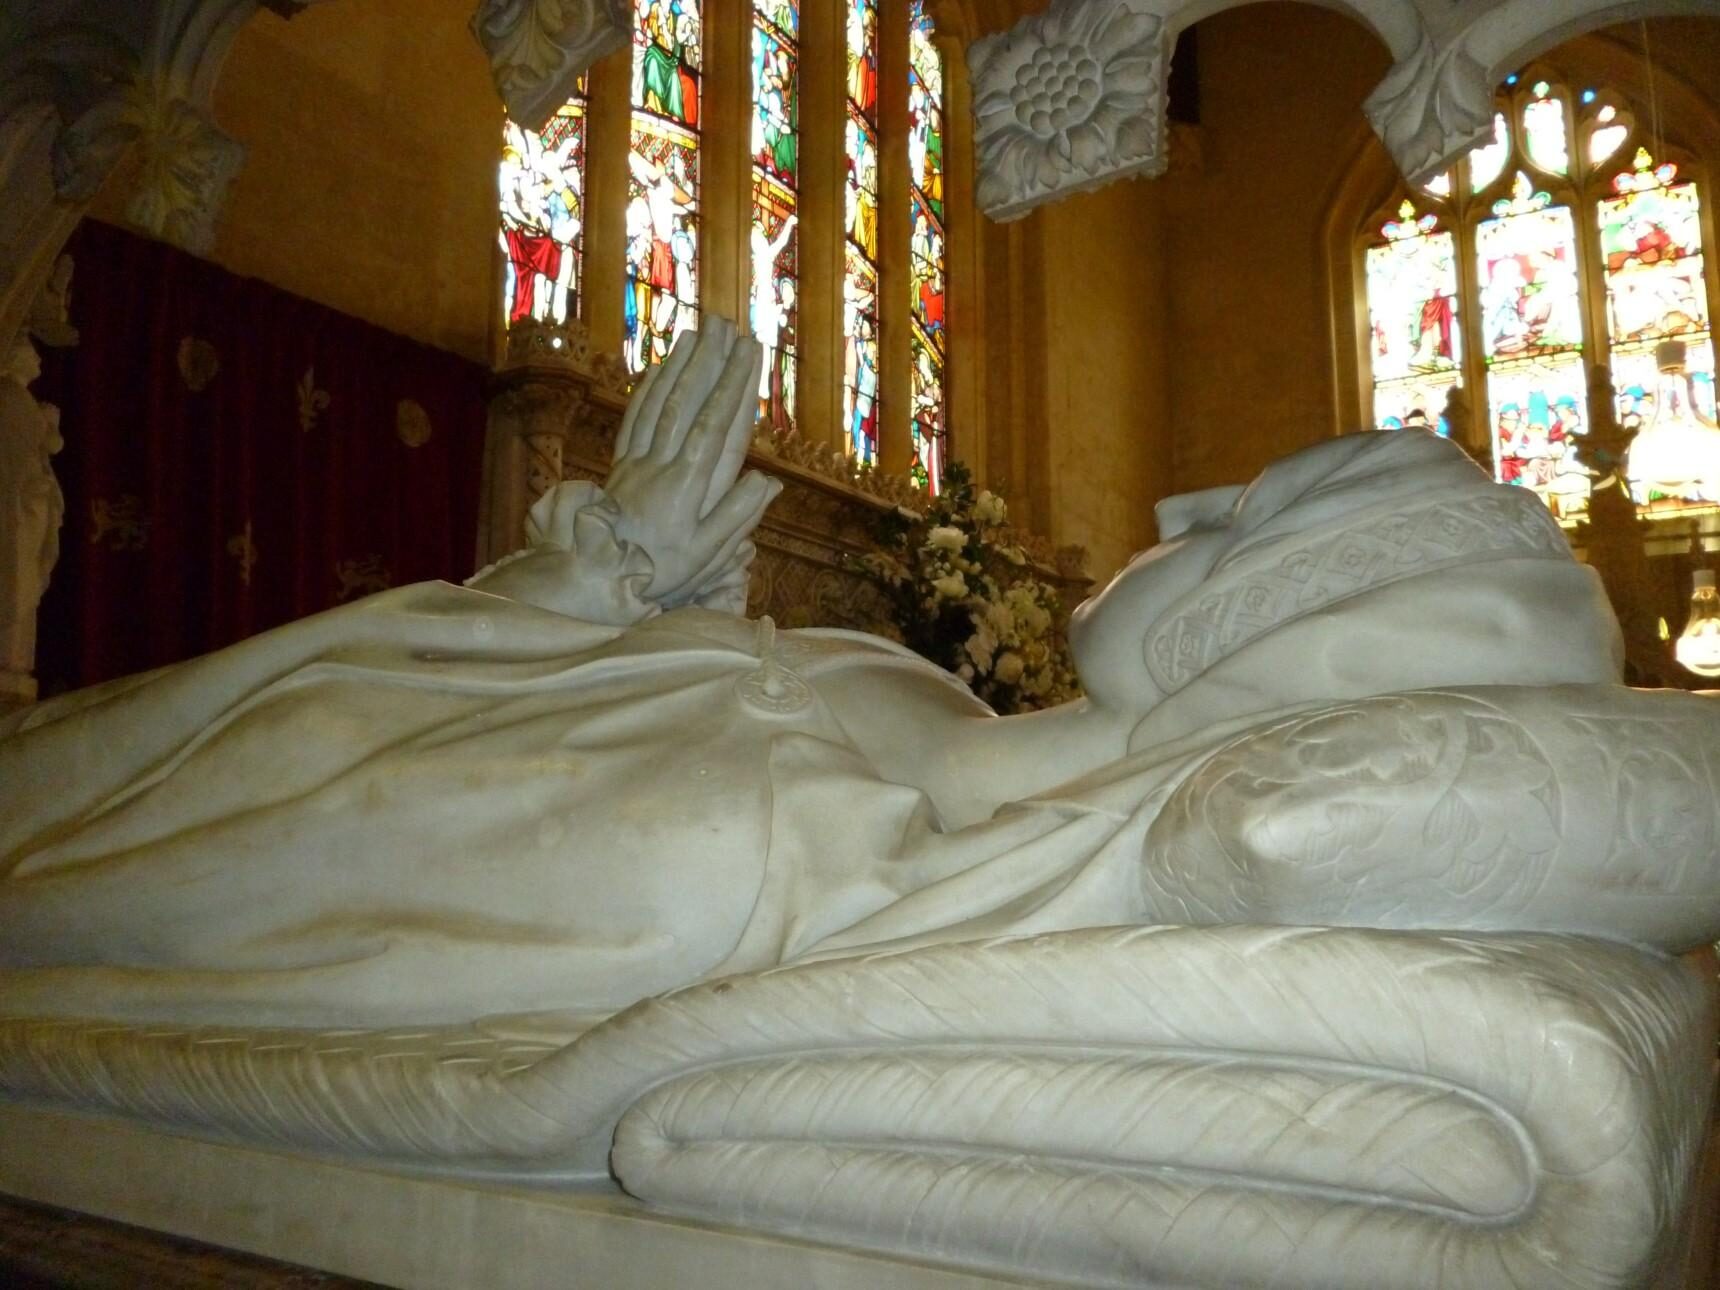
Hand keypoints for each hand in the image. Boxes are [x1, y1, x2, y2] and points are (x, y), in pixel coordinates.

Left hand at [606, 319, 780, 606]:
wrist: (596, 575)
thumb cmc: (659, 570)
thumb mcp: (705, 553)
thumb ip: (736, 515)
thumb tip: (769, 481)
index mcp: (686, 484)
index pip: (715, 424)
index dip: (733, 384)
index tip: (748, 352)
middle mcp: (660, 464)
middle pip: (685, 401)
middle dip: (707, 361)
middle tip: (725, 325)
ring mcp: (636, 460)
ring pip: (658, 402)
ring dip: (678, 365)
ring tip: (695, 334)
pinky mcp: (619, 464)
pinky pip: (634, 417)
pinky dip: (648, 388)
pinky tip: (658, 369)